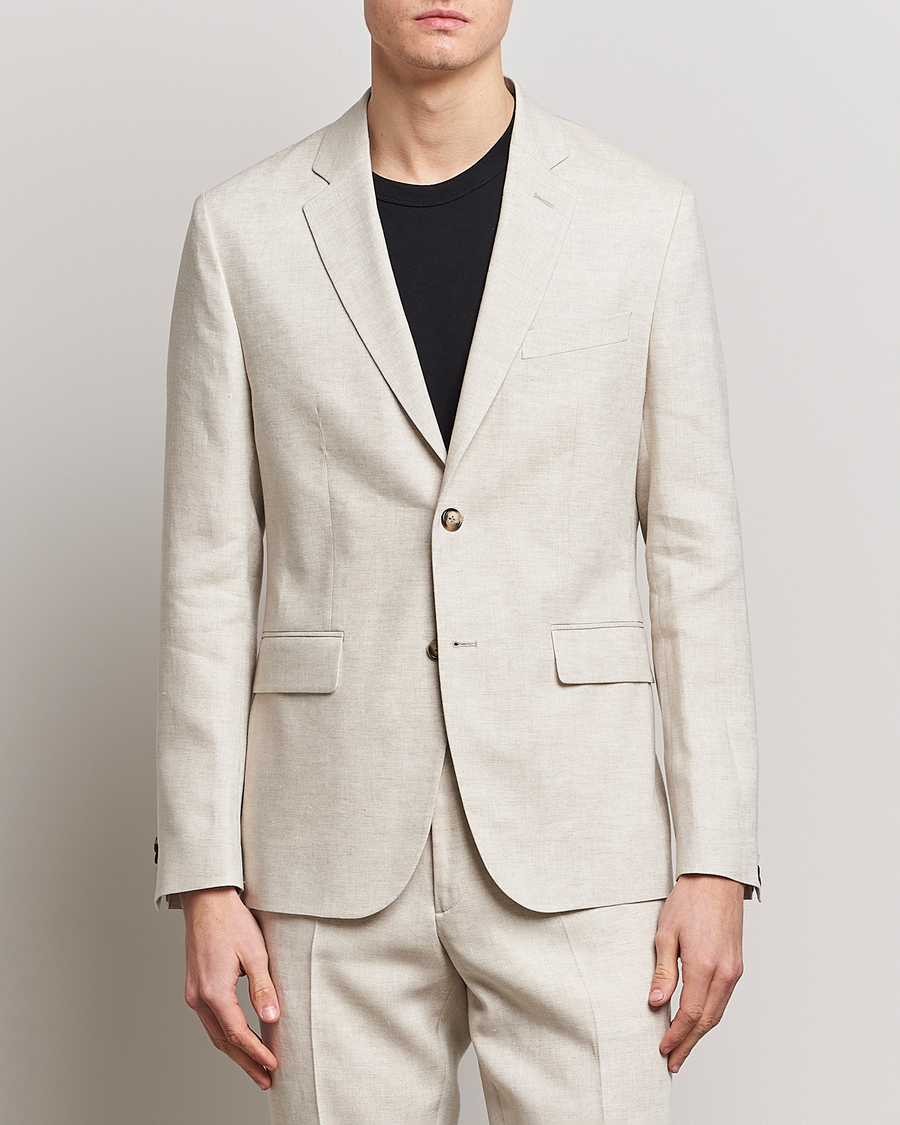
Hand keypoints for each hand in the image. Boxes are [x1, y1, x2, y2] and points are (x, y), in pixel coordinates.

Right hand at [182, 886, 279, 1089]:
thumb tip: (272, 1020)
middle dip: (245, 1063)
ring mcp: (194, 993)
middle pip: (223, 1041)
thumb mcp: (255, 953)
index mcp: (214, 991)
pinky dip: (226, 1035)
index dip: (256, 1053)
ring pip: (215, 1033)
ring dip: (235, 1052)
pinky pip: (211, 1021)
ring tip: (255, 1067)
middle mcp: (199, 997)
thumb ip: (263, 989)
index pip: (237, 1034)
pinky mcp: (195, 986)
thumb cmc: (232, 921)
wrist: (207, 900)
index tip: (274, 1066)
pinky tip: (238, 1040)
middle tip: (265, 1080)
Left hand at [648, 873, 744, 1072]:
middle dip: (689, 1045)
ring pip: (718, 1013)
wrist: (716, 879)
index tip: (662, 1049)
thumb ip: (663, 972)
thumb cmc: (689, 901)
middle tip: (673, 1063)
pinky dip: (710, 1016)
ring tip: (683, 1048)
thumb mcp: (665, 933)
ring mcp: (734, 971)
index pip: (689, 1013)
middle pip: (707, 1021)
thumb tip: (656, 1003)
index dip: (676, 1035)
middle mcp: (724, 973)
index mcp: (704, 965)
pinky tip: (698, 1022)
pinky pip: (724, 1000)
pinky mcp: (737, 966)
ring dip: (700, 1034)